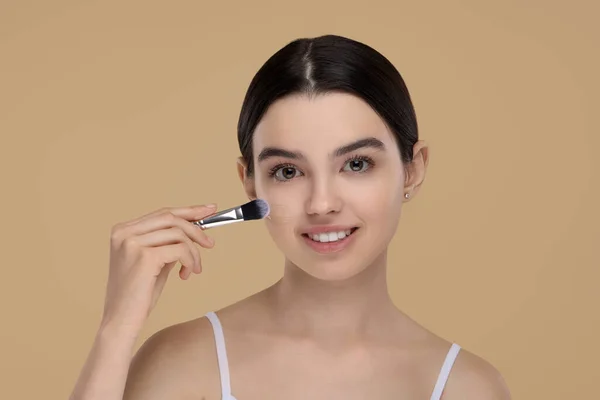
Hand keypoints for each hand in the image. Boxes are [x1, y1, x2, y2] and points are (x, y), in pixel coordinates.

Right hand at [100, 204, 216, 334]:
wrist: (121, 321)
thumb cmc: (138, 295)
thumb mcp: (154, 261)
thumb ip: (168, 243)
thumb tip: (196, 228)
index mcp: (123, 230)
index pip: (162, 213)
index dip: (188, 210)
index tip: (209, 209)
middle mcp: (125, 233)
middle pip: (171, 218)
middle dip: (196, 228)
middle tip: (210, 243)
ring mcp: (132, 243)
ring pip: (178, 234)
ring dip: (193, 252)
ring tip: (194, 269)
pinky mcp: (145, 257)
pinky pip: (180, 250)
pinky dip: (190, 260)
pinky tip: (187, 274)